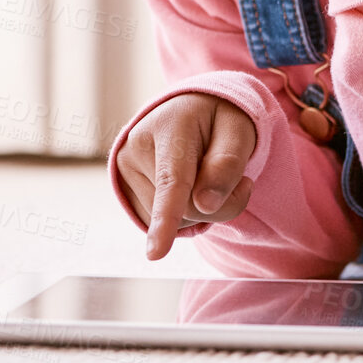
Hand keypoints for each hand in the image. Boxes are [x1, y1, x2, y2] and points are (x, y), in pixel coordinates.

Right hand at [115, 93, 257, 259]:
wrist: (189, 108)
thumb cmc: (219, 119)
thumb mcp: (239, 131)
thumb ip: (227, 164)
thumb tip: (205, 205)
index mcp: (170, 126)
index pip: (172, 180)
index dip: (168, 218)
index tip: (156, 254)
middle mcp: (137, 146)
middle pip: (186, 208)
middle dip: (219, 203)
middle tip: (235, 177)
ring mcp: (124, 169)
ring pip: (175, 219)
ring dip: (200, 206)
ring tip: (202, 171)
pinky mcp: (123, 188)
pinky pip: (160, 221)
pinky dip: (182, 212)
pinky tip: (184, 184)